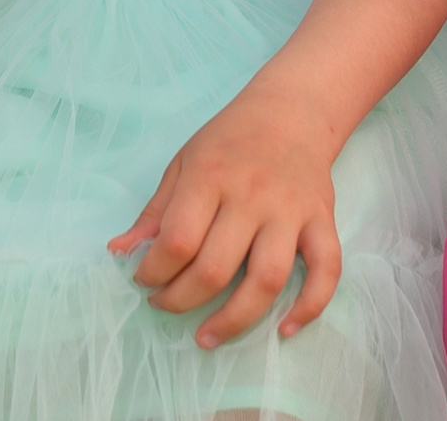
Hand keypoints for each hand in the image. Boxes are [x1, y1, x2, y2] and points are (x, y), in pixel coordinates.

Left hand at [109, 88, 342, 349]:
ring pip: (266, 280)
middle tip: (165, 304)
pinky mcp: (323, 221)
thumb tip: (120, 253)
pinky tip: (286, 330)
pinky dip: (310, 306)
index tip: (143, 280)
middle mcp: (252, 196)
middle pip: (215, 268)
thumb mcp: (183, 163)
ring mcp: (291, 211)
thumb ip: (155, 212)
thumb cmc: (229, 140)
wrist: (292, 110)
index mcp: (210, 177)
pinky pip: (326, 271)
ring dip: (234, 319)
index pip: (176, 241)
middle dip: (181, 300)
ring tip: (206, 336)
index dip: (152, 272)